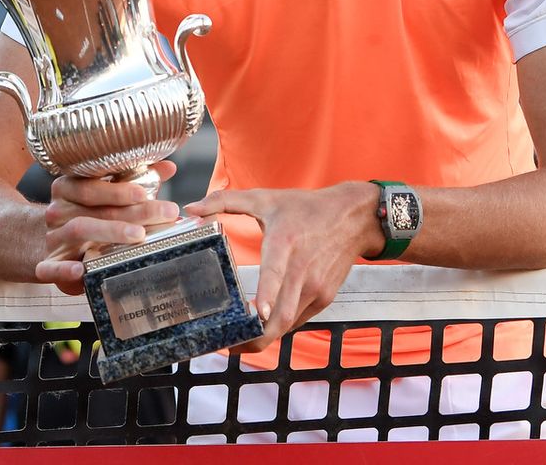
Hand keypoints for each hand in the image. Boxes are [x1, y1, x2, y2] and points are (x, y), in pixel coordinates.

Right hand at [34, 160, 179, 293]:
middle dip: (133, 212)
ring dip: (111, 232)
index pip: (92, 185)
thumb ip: (136, 180)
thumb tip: (169, 168)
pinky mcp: (48, 264)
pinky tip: (80, 270)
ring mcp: (53, 237)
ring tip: (139, 235)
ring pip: (80, 230)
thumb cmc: (88, 215)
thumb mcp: (107, 196)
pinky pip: (50, 268)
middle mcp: (58, 210)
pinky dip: (63, 270)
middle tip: (164, 213)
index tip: (143, 193)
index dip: (119, 189)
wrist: (51, 244)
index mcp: (69, 188)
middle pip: (96, 209)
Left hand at [184, 182, 380, 351]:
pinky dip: (280, 326)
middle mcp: (302, 270)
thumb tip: (191, 208)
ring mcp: (316, 287)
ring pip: (288, 323)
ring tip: (240, 343)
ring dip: (265, 337)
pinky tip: (264, 327)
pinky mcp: (324, 296)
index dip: (267, 296)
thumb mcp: (265, 198)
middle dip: (256, 338)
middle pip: (281, 315)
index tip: (257, 314)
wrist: (354, 217)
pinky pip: (298, 319)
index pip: (276, 273)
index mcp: (285, 243)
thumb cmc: (306, 208)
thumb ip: (225, 201)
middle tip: (230, 347)